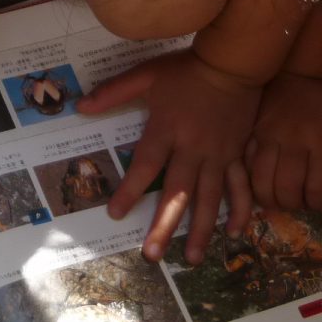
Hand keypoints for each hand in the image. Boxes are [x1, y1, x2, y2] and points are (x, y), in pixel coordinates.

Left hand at [79, 50, 259, 263]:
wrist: (234, 62)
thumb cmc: (186, 70)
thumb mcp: (146, 74)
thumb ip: (114, 92)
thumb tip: (80, 107)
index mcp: (167, 130)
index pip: (145, 166)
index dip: (130, 191)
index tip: (115, 213)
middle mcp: (193, 149)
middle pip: (177, 193)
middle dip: (164, 226)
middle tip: (152, 255)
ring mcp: (219, 155)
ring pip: (210, 198)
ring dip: (202, 230)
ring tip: (191, 259)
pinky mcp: (238, 155)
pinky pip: (241, 186)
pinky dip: (240, 209)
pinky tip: (234, 233)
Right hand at [246, 73, 321, 211]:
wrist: (303, 66)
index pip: (317, 187)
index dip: (318, 203)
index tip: (320, 202)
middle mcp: (295, 142)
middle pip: (287, 188)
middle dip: (293, 204)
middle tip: (298, 203)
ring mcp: (269, 136)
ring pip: (261, 180)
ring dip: (269, 198)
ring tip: (278, 200)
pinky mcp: (253, 131)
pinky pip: (246, 162)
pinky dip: (252, 178)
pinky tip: (260, 182)